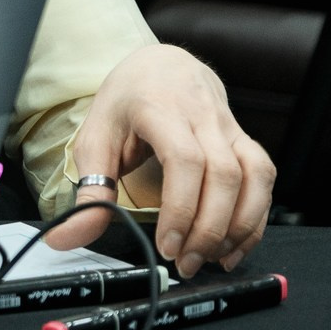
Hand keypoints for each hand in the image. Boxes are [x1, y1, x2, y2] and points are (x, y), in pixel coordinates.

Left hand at [43, 43, 274, 277]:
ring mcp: (230, 127)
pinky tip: (233, 246)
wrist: (163, 66)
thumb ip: (89, 190)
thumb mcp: (96, 138)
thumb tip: (66, 236)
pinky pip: (264, 180)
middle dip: (209, 228)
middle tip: (185, 263)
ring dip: (239, 226)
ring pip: (254, 177)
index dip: (181, 207)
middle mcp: (203, 116)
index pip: (184, 159)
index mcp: (160, 109)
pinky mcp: (246, 141)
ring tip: (212, 259)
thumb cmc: (127, 102)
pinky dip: (255, 218)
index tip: (167, 244)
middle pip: (224, 175)